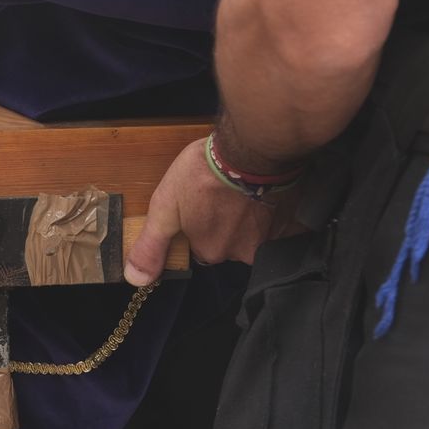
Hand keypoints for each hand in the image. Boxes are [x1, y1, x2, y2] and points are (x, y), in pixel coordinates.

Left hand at [123, 137, 298, 285]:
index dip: (202, 226)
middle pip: (231, 242)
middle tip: (224, 194)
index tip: (203, 206)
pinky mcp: (292, 222)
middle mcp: (242, 252)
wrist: (251, 148)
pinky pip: (281, 225)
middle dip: (227, 223)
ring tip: (244, 190)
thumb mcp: (165, 206)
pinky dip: (274, 213)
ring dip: (251, 216)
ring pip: (256, 233)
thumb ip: (152, 245)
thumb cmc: (204, 173)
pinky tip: (267, 194)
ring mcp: (270, 238)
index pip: (204, 247)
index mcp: (211, 250)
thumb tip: (136, 280)